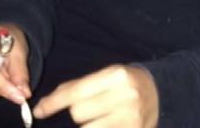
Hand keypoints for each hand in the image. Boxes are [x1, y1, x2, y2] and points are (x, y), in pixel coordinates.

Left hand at [33, 64, 158, 126]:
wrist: (161, 94)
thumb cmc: (127, 83)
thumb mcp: (108, 75)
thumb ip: (80, 86)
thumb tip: (48, 102)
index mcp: (116, 75)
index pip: (76, 91)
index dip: (54, 102)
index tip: (38, 110)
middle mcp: (124, 96)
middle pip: (79, 113)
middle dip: (78, 112)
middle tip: (93, 107)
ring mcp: (130, 118)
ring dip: (88, 125)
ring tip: (102, 116)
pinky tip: (107, 123)